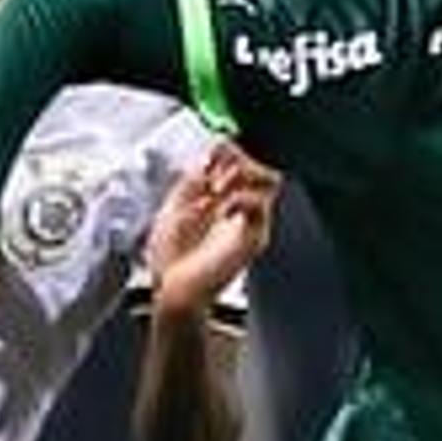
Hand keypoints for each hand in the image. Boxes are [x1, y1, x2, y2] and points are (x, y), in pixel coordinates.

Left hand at [144, 147, 278, 322]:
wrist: (173, 290)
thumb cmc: (171, 259)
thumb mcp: (172, 207)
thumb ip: (190, 180)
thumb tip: (209, 155)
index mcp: (220, 199)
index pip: (239, 159)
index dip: (226, 150)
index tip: (206, 159)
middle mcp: (239, 208)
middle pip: (258, 164)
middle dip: (236, 160)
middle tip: (211, 179)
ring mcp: (249, 222)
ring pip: (270, 179)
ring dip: (242, 175)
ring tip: (217, 190)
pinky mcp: (253, 238)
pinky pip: (260, 205)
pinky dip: (240, 198)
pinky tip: (221, 209)